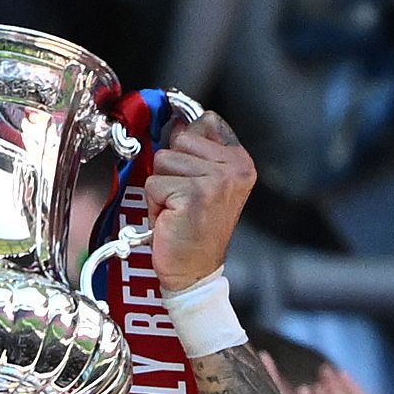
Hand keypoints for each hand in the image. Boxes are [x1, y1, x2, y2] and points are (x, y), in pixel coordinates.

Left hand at [144, 111, 255, 294]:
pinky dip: (154, 203)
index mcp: (240, 161)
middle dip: (171, 170)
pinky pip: (153, 183)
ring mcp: (215, 179)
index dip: (187, 145)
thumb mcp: (205, 183)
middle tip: (182, 199)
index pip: (206, 121)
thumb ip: (197, 152)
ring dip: (161, 187)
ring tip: (176, 209)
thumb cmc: (194, 230)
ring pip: (162, 160)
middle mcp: (233, 167)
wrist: (194, 273)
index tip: (191, 174)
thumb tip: (178, 123)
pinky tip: (170, 219)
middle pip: (179, 139)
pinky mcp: (192, 194)